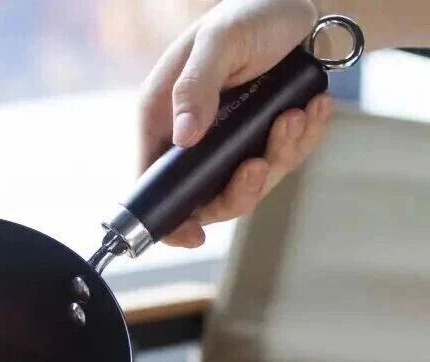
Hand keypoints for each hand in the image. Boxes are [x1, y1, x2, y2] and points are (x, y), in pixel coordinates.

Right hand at [139, 0, 332, 246]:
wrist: (298, 6)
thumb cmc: (251, 14)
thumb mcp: (219, 42)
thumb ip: (196, 87)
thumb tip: (182, 137)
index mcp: (163, 119)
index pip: (152, 184)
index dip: (168, 218)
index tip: (192, 235)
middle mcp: (191, 141)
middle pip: (205, 199)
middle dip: (239, 190)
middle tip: (259, 166)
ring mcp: (226, 147)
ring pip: (247, 187)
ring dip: (277, 157)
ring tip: (296, 118)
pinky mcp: (260, 143)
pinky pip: (280, 164)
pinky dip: (300, 143)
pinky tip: (312, 111)